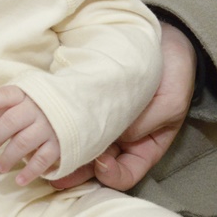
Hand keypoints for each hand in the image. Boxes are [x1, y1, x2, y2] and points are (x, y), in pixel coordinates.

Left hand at [0, 85, 60, 185]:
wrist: (82, 107)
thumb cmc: (44, 106)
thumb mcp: (26, 102)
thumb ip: (5, 111)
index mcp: (28, 95)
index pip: (7, 95)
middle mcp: (38, 109)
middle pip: (11, 122)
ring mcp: (49, 126)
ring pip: (23, 142)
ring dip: (8, 157)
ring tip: (0, 167)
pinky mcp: (60, 143)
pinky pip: (42, 159)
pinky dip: (30, 171)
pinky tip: (19, 180)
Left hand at [52, 22, 195, 191]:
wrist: (164, 41)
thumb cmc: (174, 74)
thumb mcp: (170, 102)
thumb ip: (146, 123)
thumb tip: (118, 136)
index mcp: (144, 148)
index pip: (126, 175)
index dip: (111, 175)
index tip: (101, 161)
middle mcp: (120, 141)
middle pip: (95, 167)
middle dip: (74, 172)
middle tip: (54, 172)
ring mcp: (102, 122)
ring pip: (79, 146)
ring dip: (60, 153)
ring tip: (42, 155)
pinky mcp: (87, 102)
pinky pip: (72, 118)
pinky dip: (58, 125)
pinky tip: (45, 124)